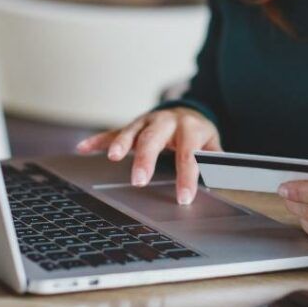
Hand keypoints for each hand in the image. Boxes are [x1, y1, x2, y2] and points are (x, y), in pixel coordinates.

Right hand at [75, 108, 220, 204]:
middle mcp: (165, 121)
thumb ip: (215, 159)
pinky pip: (113, 132)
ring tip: (112, 157)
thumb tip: (224, 177)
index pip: (188, 154)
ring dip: (120, 143)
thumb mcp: (212, 142)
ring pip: (131, 131)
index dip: (186, 176)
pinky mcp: (132, 126)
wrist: (187, 109)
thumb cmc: (198, 133)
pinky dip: (98, 140)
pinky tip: (83, 148)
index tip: (183, 197)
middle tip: (139, 181)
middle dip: (145, 159)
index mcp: (189, 128)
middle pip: (154, 139)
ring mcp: (146, 122)